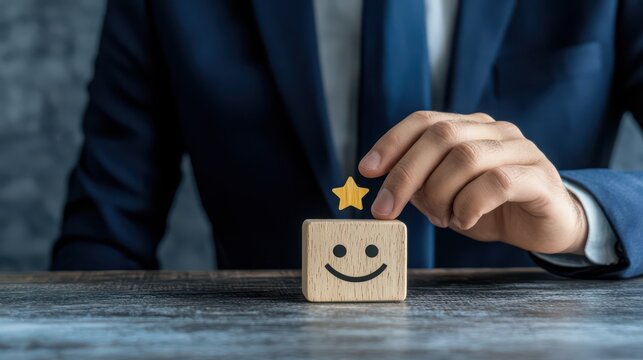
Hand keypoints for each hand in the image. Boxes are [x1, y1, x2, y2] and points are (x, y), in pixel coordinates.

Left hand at [358, 111, 587, 254]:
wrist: (548, 225)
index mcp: (469, 128)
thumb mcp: (447, 196)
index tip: (366, 170)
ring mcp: (520, 150)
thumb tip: (384, 190)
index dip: (391, 142)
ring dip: (440, 194)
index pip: (424, 120)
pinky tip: (464, 220)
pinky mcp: (539, 177)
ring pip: (466, 157)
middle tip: (386, 209)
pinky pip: (497, 183)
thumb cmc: (491, 209)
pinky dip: (470, 205)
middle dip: (405, 174)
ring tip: (441, 218)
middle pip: (441, 135)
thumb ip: (421, 186)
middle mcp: (494, 131)